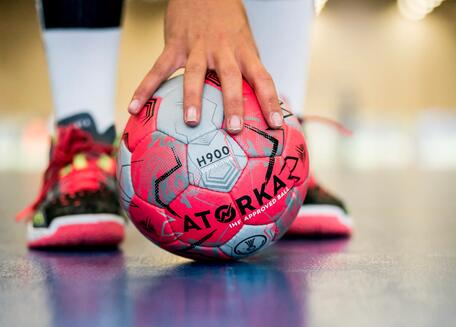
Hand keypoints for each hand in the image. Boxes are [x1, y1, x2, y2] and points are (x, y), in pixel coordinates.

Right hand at [128, 0, 282, 133]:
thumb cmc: (227, 24)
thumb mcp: (244, 44)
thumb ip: (247, 71)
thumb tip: (258, 105)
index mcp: (244, 52)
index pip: (263, 78)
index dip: (271, 102)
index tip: (277, 124)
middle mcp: (223, 50)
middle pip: (230, 77)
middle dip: (233, 103)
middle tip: (234, 129)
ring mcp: (198, 47)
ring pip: (195, 73)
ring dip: (192, 97)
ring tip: (191, 121)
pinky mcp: (175, 45)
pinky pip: (158, 69)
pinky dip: (145, 88)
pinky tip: (134, 107)